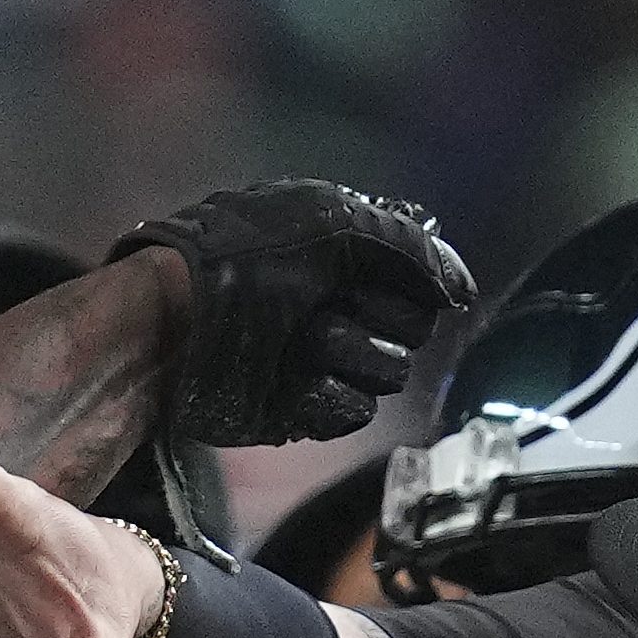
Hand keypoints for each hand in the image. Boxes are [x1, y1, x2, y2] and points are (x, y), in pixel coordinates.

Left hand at [112, 180, 477, 445]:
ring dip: (347, 355)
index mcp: (347, 255)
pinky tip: (293, 384)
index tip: (368, 273)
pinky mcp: (301, 410)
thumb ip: (415, 249)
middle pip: (415, 330)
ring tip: (298, 342)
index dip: (405, 281)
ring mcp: (321, 360)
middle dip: (375, 318)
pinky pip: (353, 413)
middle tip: (323, 306)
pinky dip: (326, 398)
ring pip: (389, 374)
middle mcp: (340, 305)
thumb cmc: (246, 257)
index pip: (423, 281)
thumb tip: (464, 294)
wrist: (173, 326)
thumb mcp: (337, 224)